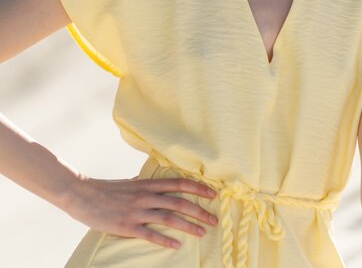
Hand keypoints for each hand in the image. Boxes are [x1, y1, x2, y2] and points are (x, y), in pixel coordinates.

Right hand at [64, 174, 218, 248]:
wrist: (81, 194)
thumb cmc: (105, 189)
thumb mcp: (127, 183)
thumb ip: (140, 184)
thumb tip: (147, 183)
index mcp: (147, 184)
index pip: (178, 184)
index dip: (197, 188)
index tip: (213, 193)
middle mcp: (145, 196)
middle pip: (179, 202)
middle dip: (199, 211)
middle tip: (214, 219)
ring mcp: (137, 211)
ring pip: (169, 217)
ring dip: (188, 225)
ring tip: (202, 232)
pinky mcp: (127, 226)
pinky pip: (150, 234)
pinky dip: (165, 240)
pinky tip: (176, 245)